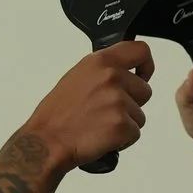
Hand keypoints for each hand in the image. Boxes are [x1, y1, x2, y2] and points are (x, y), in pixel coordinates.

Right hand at [28, 43, 154, 169]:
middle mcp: (111, 77)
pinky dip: (122, 140)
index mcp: (101, 61)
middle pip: (145, 90)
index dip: (146, 66)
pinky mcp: (122, 124)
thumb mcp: (78, 77)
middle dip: (132, 104)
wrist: (47, 141)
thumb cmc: (58, 114)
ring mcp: (118, 101)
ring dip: (125, 123)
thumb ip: (104, 71)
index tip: (142, 76)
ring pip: (140, 115)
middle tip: (106, 112)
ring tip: (100, 125)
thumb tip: (125, 73)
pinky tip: (102, 137)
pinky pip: (135, 133)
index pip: (140, 51)